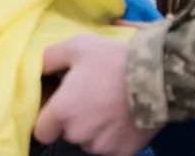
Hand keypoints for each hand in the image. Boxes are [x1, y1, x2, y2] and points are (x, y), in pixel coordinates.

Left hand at [35, 36, 159, 155]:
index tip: (59, 105)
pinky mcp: (123, 153)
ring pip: (90, 141)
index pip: (41, 131)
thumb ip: (48, 60)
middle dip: (74, 120)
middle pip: (67, 133)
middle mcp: (78, 134)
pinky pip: (110, 147)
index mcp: (62, 112)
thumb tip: (35, 70)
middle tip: (90, 98)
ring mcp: (102, 147)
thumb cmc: (112, 60)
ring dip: (94, 129)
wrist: (159, 77)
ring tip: (109, 105)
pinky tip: (122, 117)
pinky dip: (114, 136)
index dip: (48, 118)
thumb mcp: (76, 48)